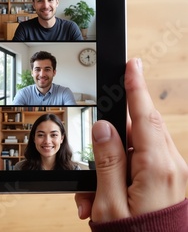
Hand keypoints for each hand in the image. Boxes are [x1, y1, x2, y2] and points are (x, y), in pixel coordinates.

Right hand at [75, 58, 187, 222]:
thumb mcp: (109, 204)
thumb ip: (107, 161)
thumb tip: (103, 127)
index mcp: (157, 168)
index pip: (144, 117)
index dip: (136, 88)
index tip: (132, 65)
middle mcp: (173, 168)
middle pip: (140, 132)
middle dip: (111, 141)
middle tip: (93, 169)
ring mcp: (176, 176)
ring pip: (139, 151)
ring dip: (112, 167)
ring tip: (94, 199)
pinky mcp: (174, 184)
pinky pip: (146, 166)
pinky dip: (123, 176)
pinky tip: (108, 198)